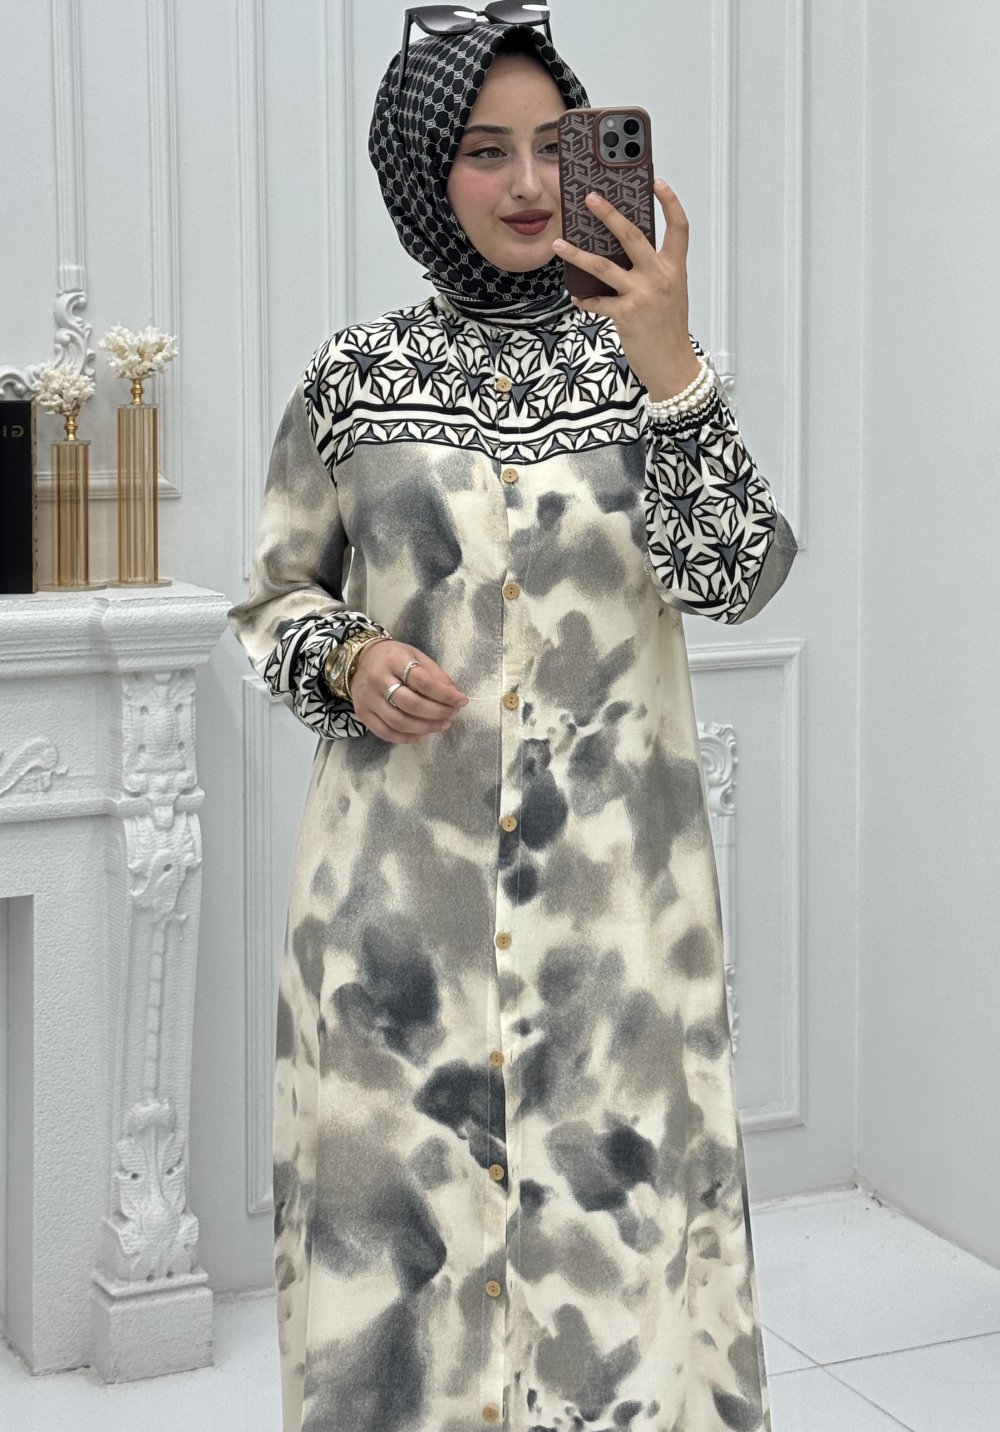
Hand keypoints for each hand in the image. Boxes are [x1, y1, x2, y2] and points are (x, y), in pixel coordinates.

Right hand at [349, 639, 467, 743]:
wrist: (361, 659)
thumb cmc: (395, 658)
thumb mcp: (417, 657)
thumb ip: (436, 675)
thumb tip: (455, 696)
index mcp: (394, 660)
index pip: (422, 681)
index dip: (444, 694)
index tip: (461, 701)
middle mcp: (378, 679)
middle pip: (411, 704)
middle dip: (436, 713)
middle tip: (451, 715)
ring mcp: (368, 698)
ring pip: (398, 721)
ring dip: (425, 728)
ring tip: (441, 725)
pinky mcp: (362, 713)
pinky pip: (385, 732)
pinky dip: (405, 738)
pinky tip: (421, 735)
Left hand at [553, 180, 699, 399]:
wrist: (673, 366)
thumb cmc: (669, 331)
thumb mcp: (671, 294)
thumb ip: (654, 272)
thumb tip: (624, 256)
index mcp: (674, 269)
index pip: (679, 227)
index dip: (669, 202)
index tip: (656, 182)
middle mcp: (659, 277)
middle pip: (631, 235)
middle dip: (608, 213)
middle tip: (590, 198)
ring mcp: (642, 295)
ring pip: (603, 266)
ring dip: (577, 254)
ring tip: (558, 244)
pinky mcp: (625, 314)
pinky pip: (597, 302)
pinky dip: (585, 300)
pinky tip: (576, 298)